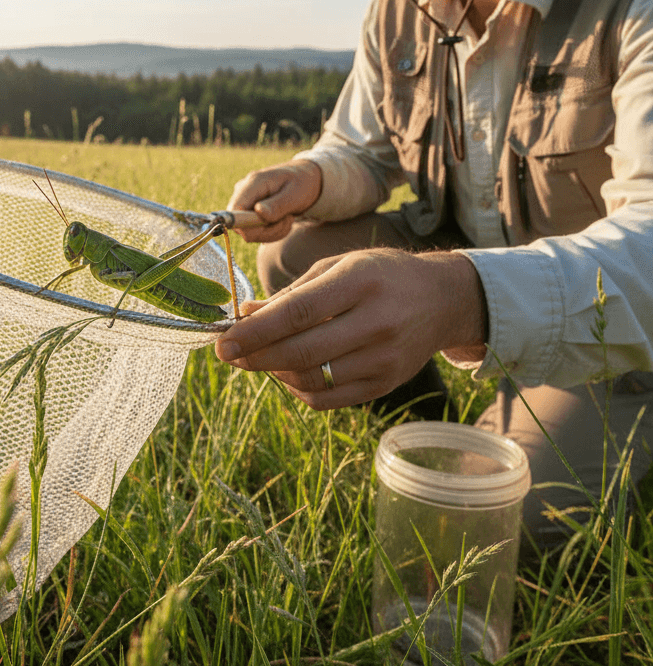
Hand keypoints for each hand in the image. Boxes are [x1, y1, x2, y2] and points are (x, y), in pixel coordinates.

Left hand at [214, 248, 486, 409]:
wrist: (442, 299)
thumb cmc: (380, 275)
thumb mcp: (338, 266)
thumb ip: (292, 293)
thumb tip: (245, 314)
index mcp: (361, 283)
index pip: (299, 313)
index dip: (256, 331)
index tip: (224, 341)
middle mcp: (376, 322)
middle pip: (302, 352)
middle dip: (255, 356)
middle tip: (227, 354)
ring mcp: (384, 358)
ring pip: (312, 380)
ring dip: (274, 372)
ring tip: (258, 357)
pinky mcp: (386, 383)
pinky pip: (328, 398)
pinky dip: (298, 389)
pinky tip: (288, 371)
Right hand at [226, 160, 322, 242]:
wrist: (302, 180)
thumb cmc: (300, 183)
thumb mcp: (295, 193)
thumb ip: (277, 204)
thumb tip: (259, 212)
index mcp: (252, 183)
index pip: (234, 210)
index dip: (247, 224)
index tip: (269, 223)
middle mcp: (242, 193)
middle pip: (240, 226)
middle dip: (266, 230)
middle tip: (287, 219)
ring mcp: (243, 204)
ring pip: (248, 233)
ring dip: (272, 232)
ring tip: (287, 218)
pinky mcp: (246, 214)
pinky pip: (254, 233)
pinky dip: (271, 232)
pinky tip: (281, 220)